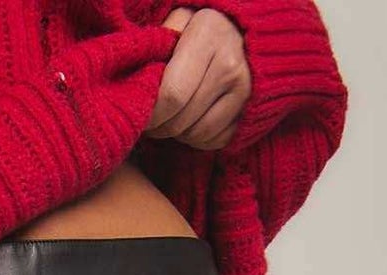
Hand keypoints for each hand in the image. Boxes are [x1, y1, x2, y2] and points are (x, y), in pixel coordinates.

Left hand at [145, 7, 251, 150]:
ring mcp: (244, 91)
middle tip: (151, 120)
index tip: (140, 113)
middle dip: (159, 126)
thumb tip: (136, 81)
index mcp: (208, 37)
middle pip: (181, 120)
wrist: (249, 30)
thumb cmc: (203, 26)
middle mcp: (230, 66)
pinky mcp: (250, 112)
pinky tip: (192, 121)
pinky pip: (214, 141)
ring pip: (197, 135)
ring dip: (178, 133)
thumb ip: (158, 43)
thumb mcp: (180, 20)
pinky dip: (198, 138)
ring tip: (172, 117)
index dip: (150, 114)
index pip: (171, 95)